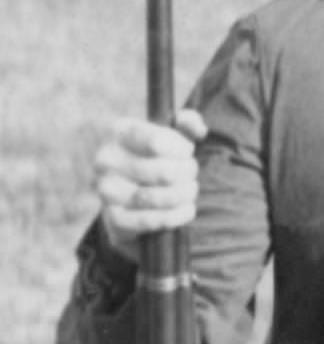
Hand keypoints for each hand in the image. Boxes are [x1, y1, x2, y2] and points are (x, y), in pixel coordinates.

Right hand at [93, 113, 204, 246]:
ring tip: (189, 189)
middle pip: (164, 172)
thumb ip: (188, 122)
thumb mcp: (173, 132)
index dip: (182, 149)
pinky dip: (176, 216)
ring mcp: (106, 190)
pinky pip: (151, 221)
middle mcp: (106, 160)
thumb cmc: (160, 155)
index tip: (186, 151)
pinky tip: (186, 209)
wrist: (134, 188)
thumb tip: (197, 129)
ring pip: (159, 198)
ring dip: (185, 195)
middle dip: (188, 173)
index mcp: (120, 132)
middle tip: (190, 172)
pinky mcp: (114, 217)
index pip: (158, 142)